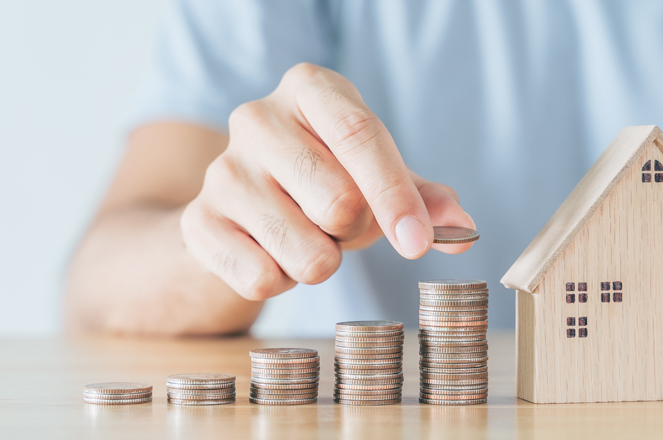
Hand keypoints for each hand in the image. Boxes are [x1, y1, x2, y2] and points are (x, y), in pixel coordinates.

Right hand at [181, 63, 474, 299]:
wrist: (243, 206)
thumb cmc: (322, 181)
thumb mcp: (377, 176)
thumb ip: (424, 198)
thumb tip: (464, 232)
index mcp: (309, 88)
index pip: (360, 136)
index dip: (395, 196)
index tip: (416, 243)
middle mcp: (257, 117)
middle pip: (339, 203)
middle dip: (354, 231)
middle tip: (337, 221)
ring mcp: (221, 170)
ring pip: (307, 254)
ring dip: (321, 261)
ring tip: (304, 235)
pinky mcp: (197, 222)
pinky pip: (264, 280)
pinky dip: (283, 280)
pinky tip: (272, 253)